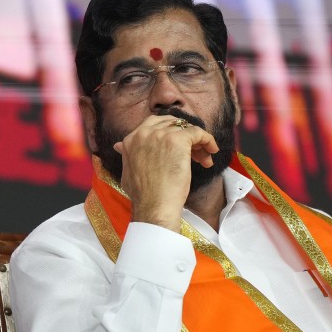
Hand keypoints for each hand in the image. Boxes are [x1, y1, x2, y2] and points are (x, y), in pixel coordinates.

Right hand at [113, 114, 219, 232]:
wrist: (154, 206)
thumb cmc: (143, 196)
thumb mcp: (127, 172)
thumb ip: (126, 155)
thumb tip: (119, 146)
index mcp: (131, 139)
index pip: (155, 124)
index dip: (170, 134)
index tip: (178, 148)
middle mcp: (144, 133)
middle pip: (172, 124)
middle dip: (184, 136)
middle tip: (194, 153)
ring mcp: (161, 135)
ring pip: (186, 129)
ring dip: (197, 143)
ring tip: (203, 159)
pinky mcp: (178, 139)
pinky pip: (198, 132)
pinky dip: (208, 139)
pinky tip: (212, 151)